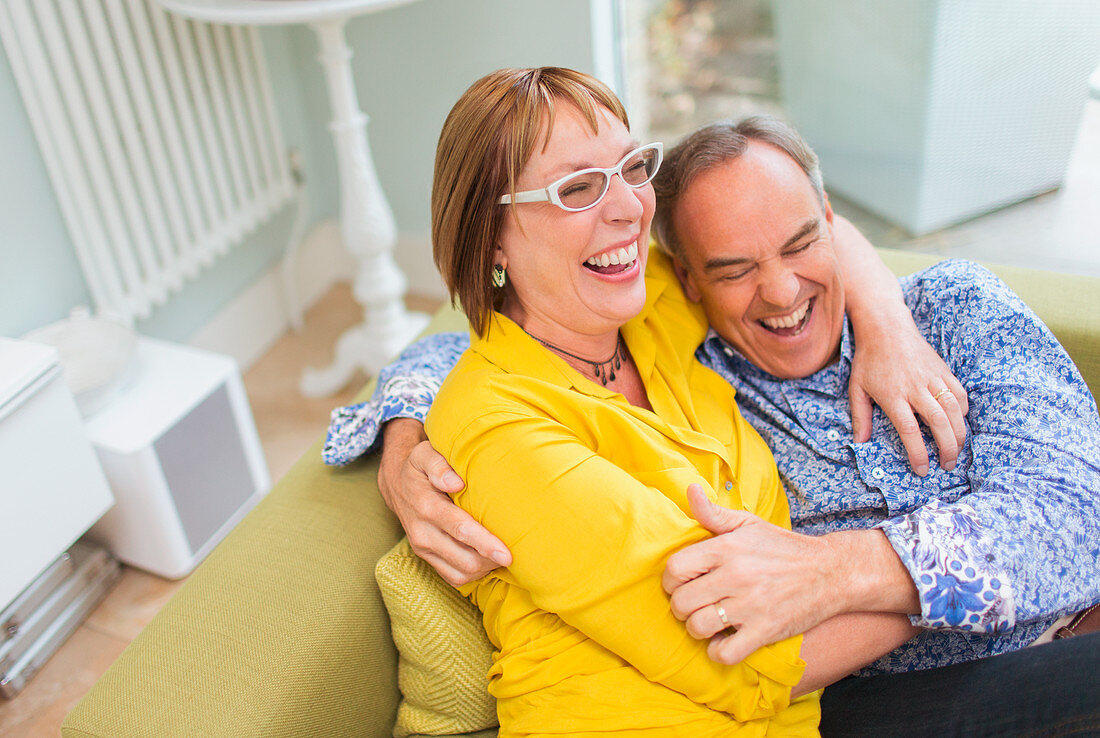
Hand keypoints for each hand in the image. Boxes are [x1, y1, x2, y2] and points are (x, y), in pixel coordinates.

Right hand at [379, 419, 510, 585]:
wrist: (397, 483)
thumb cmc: (419, 467)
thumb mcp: (424, 455)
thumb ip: (439, 465)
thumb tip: (456, 483)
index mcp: (427, 506)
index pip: (460, 530)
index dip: (485, 544)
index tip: (507, 554)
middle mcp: (423, 533)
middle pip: (464, 559)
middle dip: (491, 561)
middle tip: (515, 553)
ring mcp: (423, 548)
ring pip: (460, 574)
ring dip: (485, 569)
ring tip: (503, 557)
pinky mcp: (425, 558)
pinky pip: (453, 577)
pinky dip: (473, 574)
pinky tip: (488, 560)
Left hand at [663, 485, 844, 665]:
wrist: (831, 572)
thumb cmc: (782, 547)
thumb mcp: (749, 524)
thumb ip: (714, 513)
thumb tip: (689, 490)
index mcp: (727, 548)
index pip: (676, 567)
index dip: (671, 579)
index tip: (681, 583)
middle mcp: (736, 576)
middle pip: (682, 601)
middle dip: (681, 606)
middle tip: (694, 604)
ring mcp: (750, 606)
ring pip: (698, 627)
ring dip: (697, 628)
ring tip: (708, 621)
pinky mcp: (765, 631)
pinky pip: (724, 653)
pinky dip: (717, 651)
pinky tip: (723, 640)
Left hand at [830, 215, 968, 474]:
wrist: (886, 328)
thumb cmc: (868, 361)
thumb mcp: (857, 388)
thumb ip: (860, 417)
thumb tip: (861, 444)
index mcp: (893, 395)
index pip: (909, 430)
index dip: (918, 453)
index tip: (922, 470)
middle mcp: (915, 387)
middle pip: (938, 423)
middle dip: (947, 448)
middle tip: (947, 466)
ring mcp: (932, 378)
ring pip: (954, 410)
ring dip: (959, 434)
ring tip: (956, 451)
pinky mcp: (943, 370)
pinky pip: (960, 394)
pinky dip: (963, 412)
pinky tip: (959, 425)